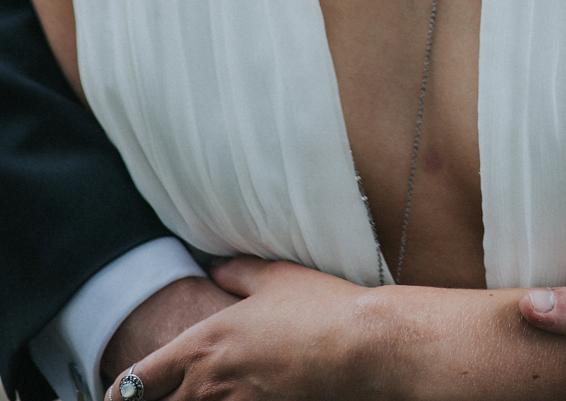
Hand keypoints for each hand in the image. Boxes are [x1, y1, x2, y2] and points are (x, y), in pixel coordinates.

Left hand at [102, 259, 382, 400]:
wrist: (361, 346)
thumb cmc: (319, 307)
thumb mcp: (274, 277)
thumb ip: (235, 272)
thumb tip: (214, 267)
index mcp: (203, 344)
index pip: (138, 379)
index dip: (120, 390)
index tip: (116, 394)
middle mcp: (209, 383)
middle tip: (151, 395)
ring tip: (196, 392)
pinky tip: (234, 398)